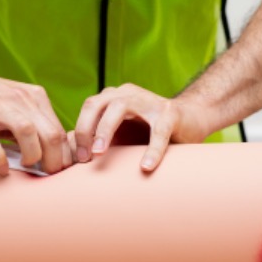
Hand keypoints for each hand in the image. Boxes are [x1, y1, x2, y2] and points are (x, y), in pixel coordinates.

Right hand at [0, 71, 71, 174]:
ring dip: (32, 156)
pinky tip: (1, 168)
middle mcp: (21, 100)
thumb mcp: (18, 105)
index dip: (64, 155)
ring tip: (27, 166)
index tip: (60, 170)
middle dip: (54, 160)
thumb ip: (34, 125)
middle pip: (50, 133)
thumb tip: (50, 154)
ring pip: (28, 132)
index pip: (59, 130)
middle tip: (48, 174)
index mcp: (35, 98)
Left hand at [74, 83, 207, 170]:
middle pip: (97, 103)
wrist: (192, 120)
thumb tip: (69, 153)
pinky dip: (152, 149)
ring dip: (106, 129)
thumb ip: (98, 139)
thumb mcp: (121, 134)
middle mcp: (128, 94)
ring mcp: (149, 101)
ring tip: (100, 154)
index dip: (79, 130)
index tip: (78, 158)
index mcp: (114, 98)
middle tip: (84, 156)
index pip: (89, 107)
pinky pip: (158, 131)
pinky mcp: (171, 114)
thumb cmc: (150, 131)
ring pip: (120, 107)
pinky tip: (146, 167)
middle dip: (85, 128)